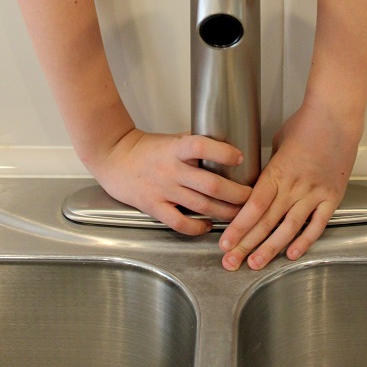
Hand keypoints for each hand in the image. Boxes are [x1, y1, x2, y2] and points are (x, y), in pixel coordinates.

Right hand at [90, 129, 251, 234]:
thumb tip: (223, 146)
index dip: (223, 152)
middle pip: (211, 185)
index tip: (240, 157)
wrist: (114, 158)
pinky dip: (197, 227)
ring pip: (201, 206)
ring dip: (225, 212)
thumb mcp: (172, 139)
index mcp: (176, 148)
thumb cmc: (145, 149)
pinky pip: (180, 222)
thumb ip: (194, 145)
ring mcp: (163, 190)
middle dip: (236, 193)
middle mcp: (171, 169)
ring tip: (240, 214)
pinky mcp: (155, 207)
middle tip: (251, 196)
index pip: (202, 146)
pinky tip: (208, 226)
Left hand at [218, 103, 361, 269]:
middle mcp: (294, 186)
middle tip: (231, 262)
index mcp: (277, 171)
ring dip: (271, 248)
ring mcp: (314, 193)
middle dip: (246, 245)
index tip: (225, 242)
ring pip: (289, 228)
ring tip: (255, 264)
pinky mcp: (332, 197)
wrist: (336, 117)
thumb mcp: (278, 143)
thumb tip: (259, 183)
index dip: (238, 227)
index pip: (254, 206)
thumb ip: (270, 168)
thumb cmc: (305, 124)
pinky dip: (305, 241)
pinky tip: (291, 254)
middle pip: (266, 222)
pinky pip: (317, 224)